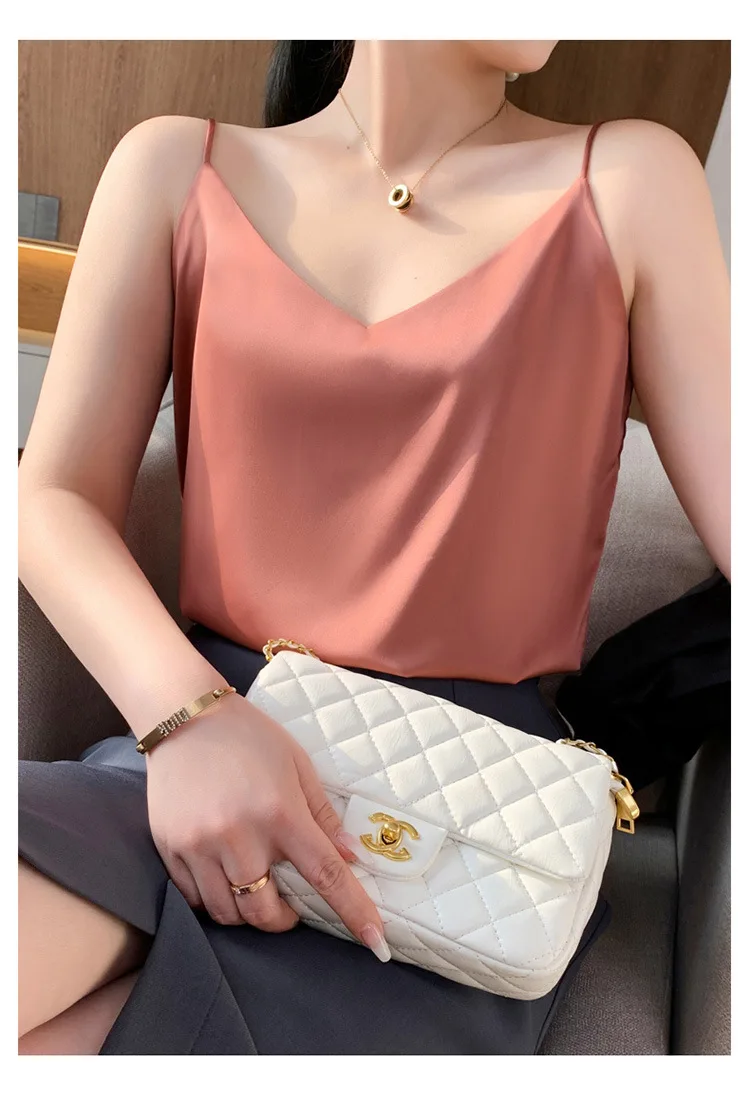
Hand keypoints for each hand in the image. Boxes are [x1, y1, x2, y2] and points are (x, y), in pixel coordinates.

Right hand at [145, 692, 389, 960]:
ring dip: (248, 913)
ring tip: (255, 888)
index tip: (375, 940)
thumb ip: (323, 814)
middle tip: (290, 904)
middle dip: (284, 919)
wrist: (184, 716)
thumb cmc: (249, 738)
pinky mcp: (170, 848)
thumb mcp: (297, 765)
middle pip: (266, 912)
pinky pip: (195, 899)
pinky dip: (215, 900)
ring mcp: (199, 845)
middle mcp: (239, 835)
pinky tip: (223, 877)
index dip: (354, 911)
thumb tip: (351, 856)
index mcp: (280, 812)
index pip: (325, 874)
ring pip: (228, 913)